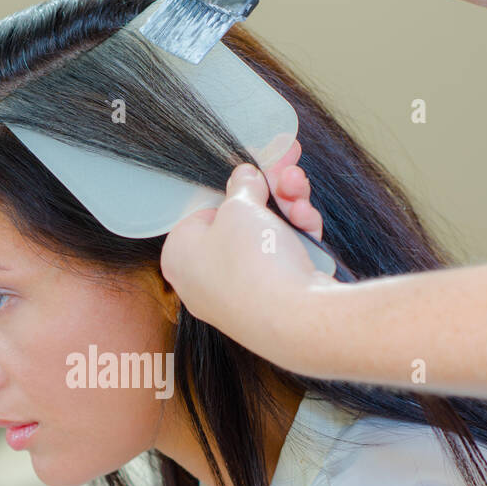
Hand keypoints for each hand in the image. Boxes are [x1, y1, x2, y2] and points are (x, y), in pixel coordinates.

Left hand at [159, 140, 327, 348]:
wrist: (295, 319)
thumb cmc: (252, 263)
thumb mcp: (241, 206)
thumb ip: (241, 186)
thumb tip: (244, 176)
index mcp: (178, 256)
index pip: (201, 211)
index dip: (231, 188)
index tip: (254, 171)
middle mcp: (203, 280)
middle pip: (238, 222)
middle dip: (269, 192)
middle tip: (288, 166)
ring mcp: (238, 294)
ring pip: (264, 238)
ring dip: (286, 208)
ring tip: (299, 187)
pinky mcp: (271, 303)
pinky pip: (280, 260)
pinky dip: (295, 237)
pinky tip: (308, 221)